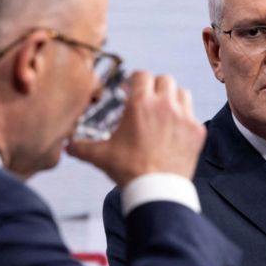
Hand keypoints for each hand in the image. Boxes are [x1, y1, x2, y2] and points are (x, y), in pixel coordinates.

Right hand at [67, 72, 204, 185]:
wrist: (157, 190)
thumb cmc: (128, 170)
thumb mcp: (101, 156)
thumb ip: (82, 147)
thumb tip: (67, 147)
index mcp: (140, 103)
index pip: (141, 75)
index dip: (136, 81)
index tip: (132, 89)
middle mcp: (164, 104)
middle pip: (165, 79)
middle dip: (156, 87)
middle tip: (149, 100)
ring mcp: (184, 116)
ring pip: (182, 93)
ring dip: (174, 98)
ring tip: (166, 112)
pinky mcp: (197, 131)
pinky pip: (193, 116)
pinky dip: (186, 120)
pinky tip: (176, 133)